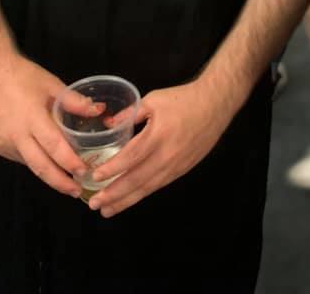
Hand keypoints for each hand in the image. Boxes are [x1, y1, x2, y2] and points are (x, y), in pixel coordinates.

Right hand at [0, 54, 102, 197]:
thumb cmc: (23, 76)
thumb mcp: (52, 84)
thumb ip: (75, 102)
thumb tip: (98, 110)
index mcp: (31, 118)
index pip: (54, 147)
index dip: (70, 162)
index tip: (84, 172)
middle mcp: (16, 135)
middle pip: (40, 166)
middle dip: (60, 182)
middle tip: (77, 191)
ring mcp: (3, 143)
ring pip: (29, 164)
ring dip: (47, 171)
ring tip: (65, 177)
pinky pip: (18, 157)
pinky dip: (33, 159)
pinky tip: (43, 157)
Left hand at [87, 79, 230, 216]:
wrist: (215, 105)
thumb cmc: (184, 100)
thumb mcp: (154, 99)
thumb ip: (130, 113)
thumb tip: (109, 125)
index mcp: (158, 135)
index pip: (131, 156)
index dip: (112, 168)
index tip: (94, 176)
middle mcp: (167, 155)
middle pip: (136, 179)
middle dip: (114, 194)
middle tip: (94, 204)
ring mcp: (175, 166)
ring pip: (147, 188)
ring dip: (126, 200)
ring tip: (107, 210)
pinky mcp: (182, 170)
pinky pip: (158, 185)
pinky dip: (142, 194)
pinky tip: (130, 199)